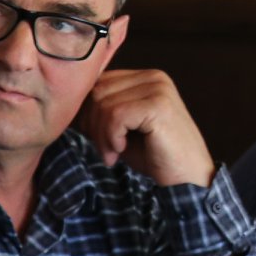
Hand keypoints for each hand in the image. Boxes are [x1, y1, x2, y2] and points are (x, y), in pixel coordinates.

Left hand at [79, 69, 216, 187]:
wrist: (188, 178)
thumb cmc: (155, 156)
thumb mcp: (122, 129)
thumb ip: (102, 111)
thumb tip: (67, 105)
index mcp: (145, 78)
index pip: (99, 82)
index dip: (88, 111)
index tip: (96, 139)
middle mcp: (154, 77)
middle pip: (97, 90)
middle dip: (92, 124)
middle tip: (105, 150)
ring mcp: (158, 89)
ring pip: (103, 103)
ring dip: (101, 135)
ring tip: (112, 154)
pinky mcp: (158, 105)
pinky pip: (116, 115)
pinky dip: (111, 137)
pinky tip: (121, 150)